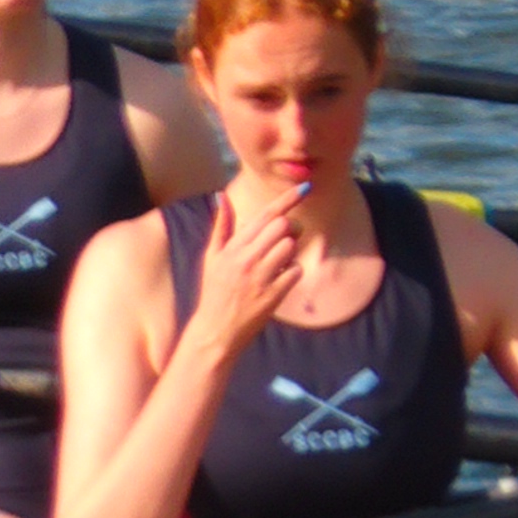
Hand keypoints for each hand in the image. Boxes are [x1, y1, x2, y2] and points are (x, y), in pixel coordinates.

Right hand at [182, 184, 303, 362]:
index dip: (288, 198)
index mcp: (233, 247)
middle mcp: (246, 258)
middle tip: (284, 241)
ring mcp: (260, 277)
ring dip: (291, 251)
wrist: (215, 331)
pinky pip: (295, 271)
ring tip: (278, 262)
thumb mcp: (212, 257)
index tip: (306, 187)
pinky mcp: (273, 295)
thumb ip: (221, 226)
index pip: (265, 215)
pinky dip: (293, 272)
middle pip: (282, 226)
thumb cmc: (214, 291)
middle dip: (290, 229)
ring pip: (290, 247)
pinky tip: (280, 279)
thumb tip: (220, 196)